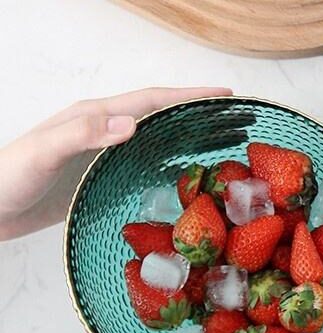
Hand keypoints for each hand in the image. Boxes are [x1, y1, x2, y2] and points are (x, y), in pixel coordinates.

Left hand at [0, 87, 231, 240]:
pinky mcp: (100, 179)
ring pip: (155, 142)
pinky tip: (184, 181)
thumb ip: (81, 135)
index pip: (150, 101)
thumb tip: (132, 124)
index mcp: (94, 117)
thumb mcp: (41, 152)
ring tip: (220, 145)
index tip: (222, 95)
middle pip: (159, 117)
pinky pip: (143, 168)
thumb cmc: (7, 178)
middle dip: (197, 114)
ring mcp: (103, 156)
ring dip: (187, 140)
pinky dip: (168, 168)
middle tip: (233, 120)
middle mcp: (103, 132)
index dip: (187, 96)